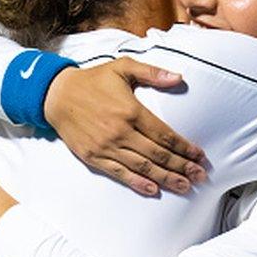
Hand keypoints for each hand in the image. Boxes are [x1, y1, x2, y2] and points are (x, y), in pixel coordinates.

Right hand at [43, 57, 206, 196]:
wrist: (56, 95)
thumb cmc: (92, 80)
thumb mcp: (122, 67)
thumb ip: (151, 72)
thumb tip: (178, 77)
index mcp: (131, 110)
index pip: (164, 134)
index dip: (184, 146)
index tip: (199, 155)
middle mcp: (120, 131)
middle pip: (157, 154)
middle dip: (181, 166)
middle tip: (200, 176)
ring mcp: (106, 146)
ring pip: (142, 167)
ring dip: (165, 178)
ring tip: (184, 186)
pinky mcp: (94, 156)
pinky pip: (119, 173)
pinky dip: (138, 183)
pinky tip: (153, 189)